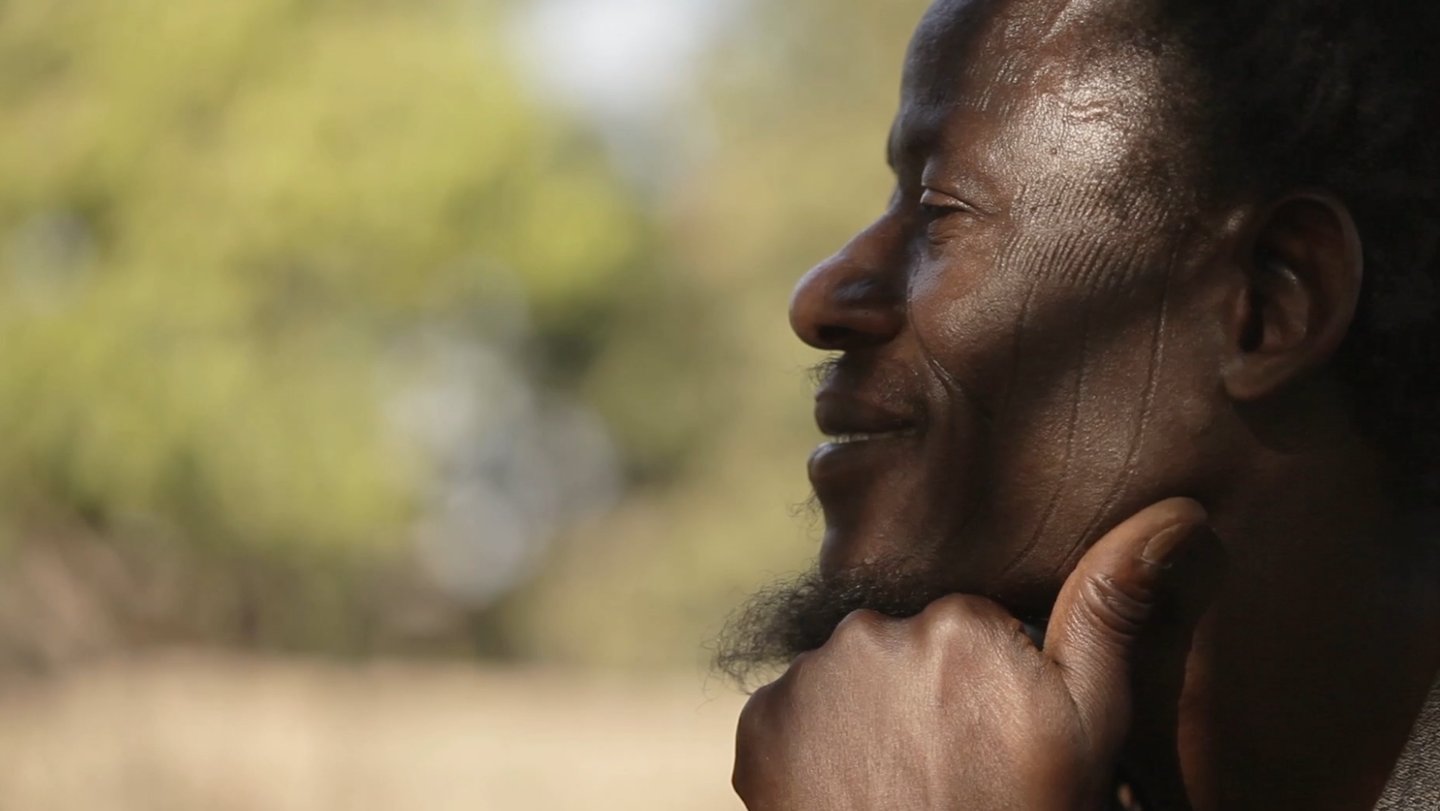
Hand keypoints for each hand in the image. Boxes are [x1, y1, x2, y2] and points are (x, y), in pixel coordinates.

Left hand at [732, 498, 1212, 810]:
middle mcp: (872, 628)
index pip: (967, 624)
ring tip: (902, 780)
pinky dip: (815, 744)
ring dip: (867, 714)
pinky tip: (852, 788)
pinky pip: (793, 713)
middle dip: (923, 690)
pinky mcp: (760, 724)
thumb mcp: (1088, 727)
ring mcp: (808, 677)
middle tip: (951, 762)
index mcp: (958, 618)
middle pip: (903, 644)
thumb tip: (1177, 510)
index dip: (986, 681)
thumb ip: (1110, 613)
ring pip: (846, 677)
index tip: (998, 733)